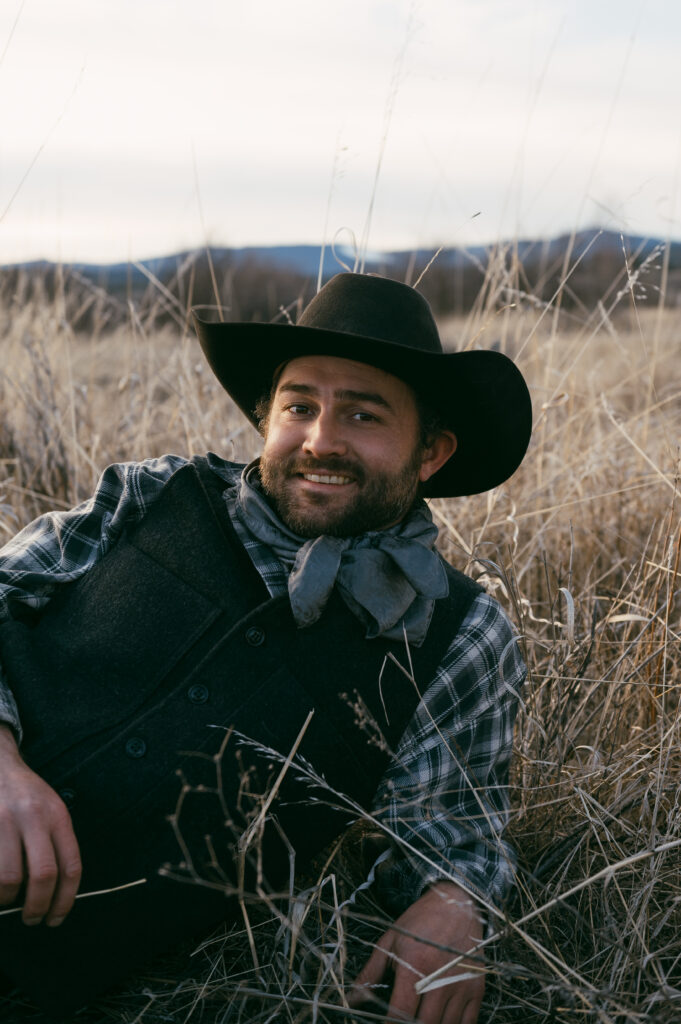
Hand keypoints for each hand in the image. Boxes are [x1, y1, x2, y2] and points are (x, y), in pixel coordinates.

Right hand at [0, 725, 80, 926]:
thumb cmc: (25, 794)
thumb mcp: (50, 809)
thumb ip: (55, 843)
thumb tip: (56, 893)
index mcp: (57, 815)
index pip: (70, 866)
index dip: (65, 900)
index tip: (56, 918)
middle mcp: (33, 817)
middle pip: (43, 876)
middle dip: (37, 906)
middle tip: (32, 919)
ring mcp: (4, 821)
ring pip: (8, 879)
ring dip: (7, 900)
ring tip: (6, 901)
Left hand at [349, 881, 484, 1023]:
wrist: (456, 904)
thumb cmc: (420, 922)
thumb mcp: (390, 941)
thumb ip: (371, 972)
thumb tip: (352, 998)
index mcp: (415, 964)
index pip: (402, 1011)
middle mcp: (440, 977)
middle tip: (402, 1022)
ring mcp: (462, 984)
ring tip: (419, 1019)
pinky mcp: (477, 988)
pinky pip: (468, 1023)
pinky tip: (440, 1020)